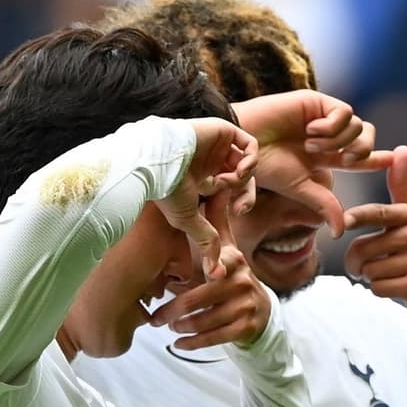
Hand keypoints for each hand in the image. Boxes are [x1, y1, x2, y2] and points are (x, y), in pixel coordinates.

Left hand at [150, 191, 271, 348]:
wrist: (262, 313)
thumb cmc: (235, 277)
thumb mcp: (229, 249)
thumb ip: (218, 221)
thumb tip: (216, 185)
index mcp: (233, 261)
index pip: (206, 265)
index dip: (183, 278)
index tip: (164, 284)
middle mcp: (241, 282)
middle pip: (198, 299)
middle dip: (172, 310)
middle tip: (155, 318)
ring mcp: (245, 307)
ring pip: (204, 321)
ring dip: (181, 327)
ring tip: (167, 328)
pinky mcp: (246, 328)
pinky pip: (214, 338)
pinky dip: (194, 343)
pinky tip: (179, 345)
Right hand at [156, 119, 256, 278]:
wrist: (156, 163)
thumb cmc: (166, 191)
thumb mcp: (189, 220)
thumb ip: (206, 241)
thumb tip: (216, 275)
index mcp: (204, 179)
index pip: (234, 189)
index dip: (242, 202)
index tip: (237, 212)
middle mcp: (212, 162)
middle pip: (245, 177)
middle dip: (248, 194)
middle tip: (242, 207)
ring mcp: (217, 145)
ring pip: (247, 160)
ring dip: (245, 177)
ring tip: (231, 183)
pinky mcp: (222, 131)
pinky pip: (249, 144)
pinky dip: (250, 159)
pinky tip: (238, 170)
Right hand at [232, 90, 392, 236]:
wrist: (243, 141)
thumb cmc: (265, 166)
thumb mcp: (300, 189)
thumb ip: (325, 206)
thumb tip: (340, 233)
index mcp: (324, 157)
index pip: (360, 158)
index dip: (378, 159)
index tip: (395, 160)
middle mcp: (328, 137)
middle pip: (366, 139)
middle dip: (364, 152)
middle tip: (345, 160)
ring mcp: (323, 118)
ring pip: (359, 126)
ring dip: (338, 141)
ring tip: (311, 145)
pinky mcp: (318, 102)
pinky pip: (345, 113)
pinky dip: (332, 127)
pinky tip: (311, 132)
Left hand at [342, 146, 406, 322]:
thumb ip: (401, 185)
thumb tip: (402, 149)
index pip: (377, 213)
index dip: (356, 217)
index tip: (342, 222)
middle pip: (364, 248)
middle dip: (355, 262)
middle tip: (360, 267)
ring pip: (371, 270)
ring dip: (369, 277)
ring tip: (384, 274)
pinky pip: (380, 288)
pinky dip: (379, 290)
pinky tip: (393, 287)